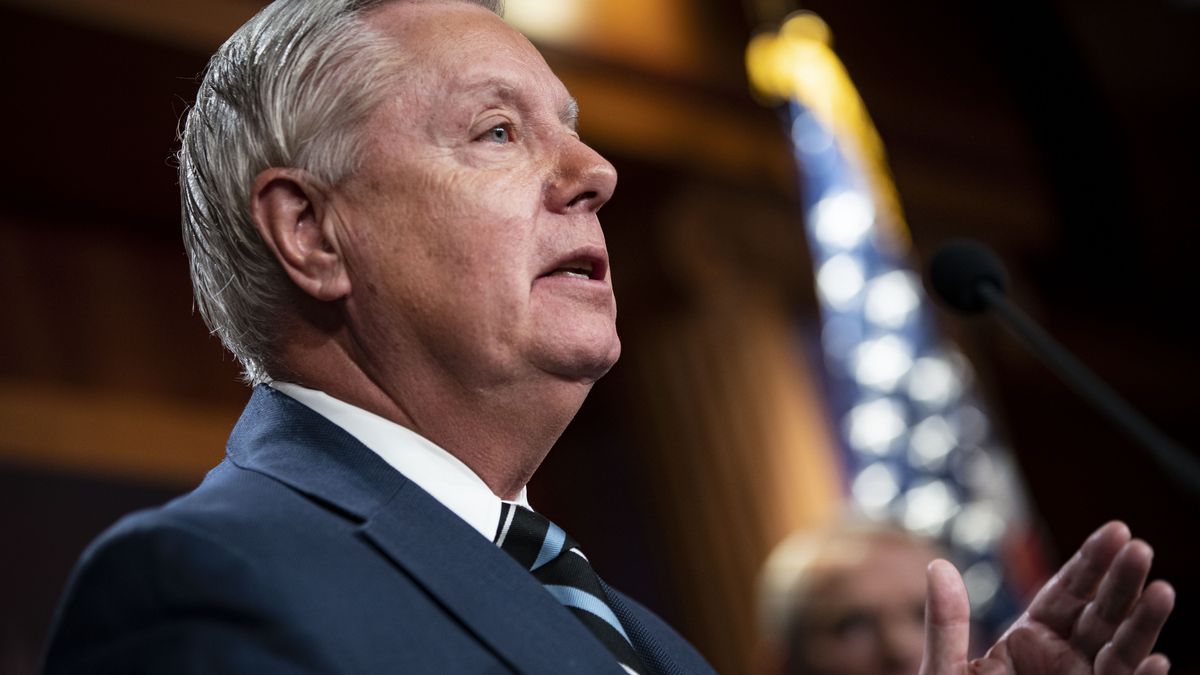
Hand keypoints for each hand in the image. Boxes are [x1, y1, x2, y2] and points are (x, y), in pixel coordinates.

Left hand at [920, 521, 1174, 674]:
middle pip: (1100, 614)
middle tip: (1138, 548)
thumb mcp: (945, 673)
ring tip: (1161, 590)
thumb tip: (937, 565)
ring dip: (1143, 625)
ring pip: (1120, 652)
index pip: (1067, 592)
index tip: (1115, 530)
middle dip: (1121, 583)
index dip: (1091, 562)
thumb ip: (946, 624)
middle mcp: (1063, 661)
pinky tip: (1158, 662)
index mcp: (1029, 640)